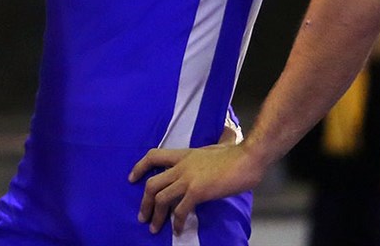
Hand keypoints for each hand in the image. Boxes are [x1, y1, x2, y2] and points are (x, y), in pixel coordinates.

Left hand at [129, 142, 265, 235]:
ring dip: (156, 215)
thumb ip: (200, 157)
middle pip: (152, 183)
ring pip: (161, 198)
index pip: (152, 156)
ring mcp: (187, 178)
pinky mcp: (197, 191)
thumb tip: (201, 161)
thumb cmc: (234, 155)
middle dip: (144, 202)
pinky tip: (178, 230)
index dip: (139, 167)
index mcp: (183, 154)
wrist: (247, 158)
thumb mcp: (210, 150)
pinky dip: (176, 222)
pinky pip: (180, 210)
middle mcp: (181, 166)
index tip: (132, 179)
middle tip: (142, 216)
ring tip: (154, 228)